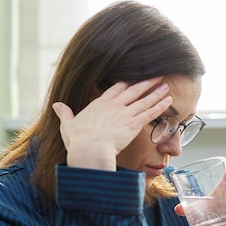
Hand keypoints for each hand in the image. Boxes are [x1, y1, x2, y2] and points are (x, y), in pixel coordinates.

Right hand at [52, 77, 171, 169]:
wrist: (90, 150)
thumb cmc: (78, 141)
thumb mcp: (68, 125)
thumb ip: (64, 113)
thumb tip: (56, 105)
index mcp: (99, 104)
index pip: (116, 89)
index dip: (127, 82)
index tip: (135, 78)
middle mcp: (114, 105)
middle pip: (133, 90)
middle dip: (146, 82)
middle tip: (156, 75)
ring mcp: (125, 114)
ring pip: (144, 100)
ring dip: (156, 92)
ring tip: (166, 85)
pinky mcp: (134, 125)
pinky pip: (150, 113)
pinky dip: (160, 106)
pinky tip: (168, 100)